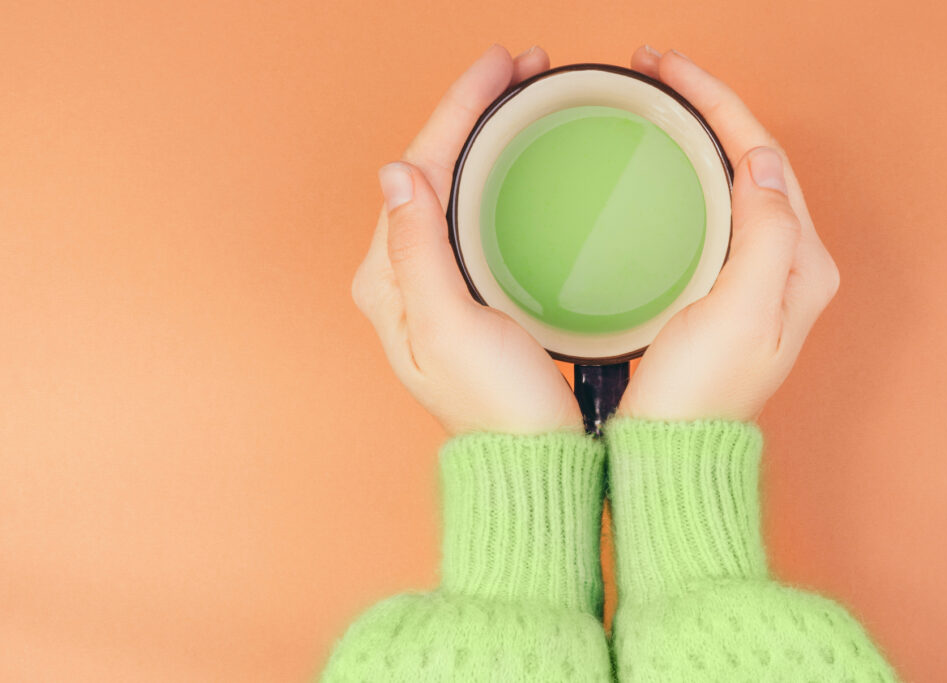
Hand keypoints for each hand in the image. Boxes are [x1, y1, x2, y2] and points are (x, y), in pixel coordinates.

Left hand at [351, 45, 581, 435]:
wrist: (531, 461)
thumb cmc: (496, 407)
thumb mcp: (451, 327)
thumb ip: (419, 251)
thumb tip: (397, 172)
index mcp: (388, 279)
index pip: (417, 168)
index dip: (457, 108)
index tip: (499, 65)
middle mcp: (403, 275)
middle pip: (432, 168)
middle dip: (473, 112)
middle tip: (521, 68)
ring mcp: (435, 283)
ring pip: (453, 186)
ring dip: (484, 137)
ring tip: (522, 97)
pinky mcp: (468, 294)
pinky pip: (473, 215)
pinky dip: (496, 176)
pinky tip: (520, 161)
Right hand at [617, 47, 840, 421]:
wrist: (672, 453)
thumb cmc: (700, 397)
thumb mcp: (741, 314)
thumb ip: (767, 234)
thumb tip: (763, 161)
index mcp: (802, 264)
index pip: (767, 157)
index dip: (718, 102)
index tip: (669, 69)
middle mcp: (788, 264)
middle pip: (754, 160)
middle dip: (708, 106)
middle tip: (655, 70)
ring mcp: (756, 276)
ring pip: (734, 180)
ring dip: (699, 133)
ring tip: (656, 98)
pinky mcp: (723, 288)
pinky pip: (714, 210)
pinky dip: (688, 174)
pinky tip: (661, 164)